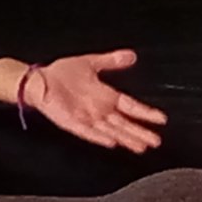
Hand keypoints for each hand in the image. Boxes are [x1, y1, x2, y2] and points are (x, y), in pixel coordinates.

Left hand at [25, 50, 167, 152]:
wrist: (40, 79)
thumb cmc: (63, 73)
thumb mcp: (91, 63)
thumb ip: (111, 61)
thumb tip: (132, 55)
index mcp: (106, 96)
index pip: (130, 106)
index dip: (145, 113)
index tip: (161, 119)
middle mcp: (99, 110)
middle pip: (124, 124)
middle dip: (140, 132)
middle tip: (156, 141)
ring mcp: (87, 118)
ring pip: (111, 131)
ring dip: (126, 139)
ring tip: (141, 147)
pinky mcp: (73, 123)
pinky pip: (89, 132)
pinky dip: (100, 137)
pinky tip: (111, 142)